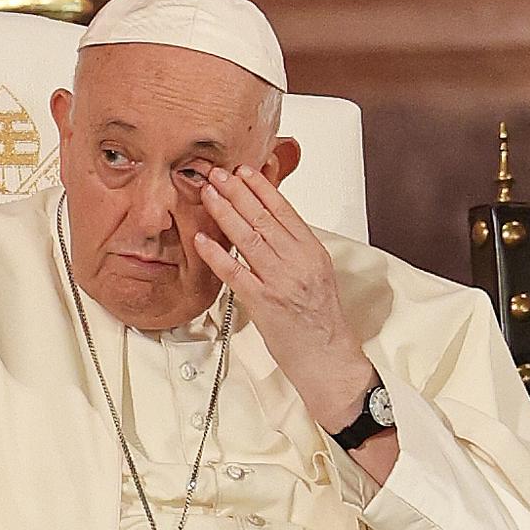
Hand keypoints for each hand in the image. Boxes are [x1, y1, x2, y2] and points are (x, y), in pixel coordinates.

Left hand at [192, 165, 374, 430]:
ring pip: (249, 238)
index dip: (262, 188)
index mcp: (312, 252)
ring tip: (208, 194)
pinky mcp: (264, 303)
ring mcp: (281, 282)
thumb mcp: (316, 275)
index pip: (284, 211)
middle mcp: (298, 263)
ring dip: (225, 213)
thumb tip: (271, 225)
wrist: (328, 358)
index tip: (245, 171)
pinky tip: (201, 239)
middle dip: (237, 192)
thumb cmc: (320, 321)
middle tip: (217, 173)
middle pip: (263, 219)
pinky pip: (236, 273)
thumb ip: (295, 249)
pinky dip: (217, 254)